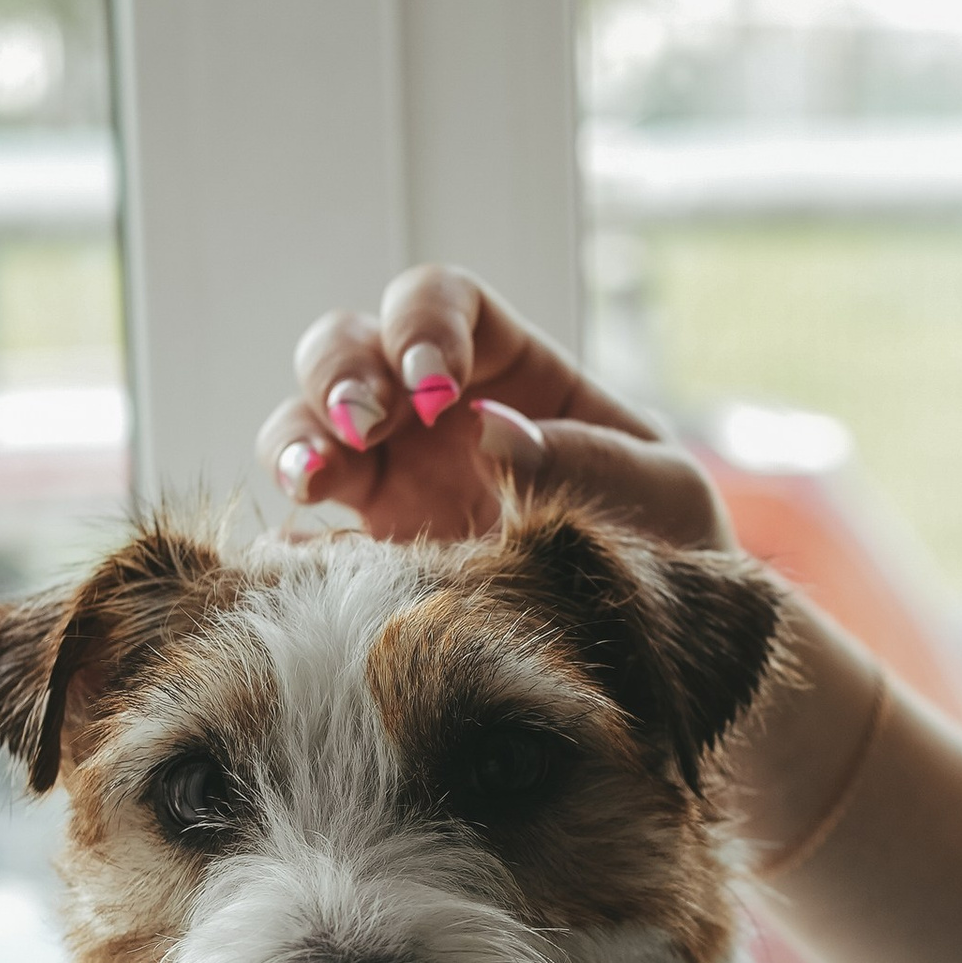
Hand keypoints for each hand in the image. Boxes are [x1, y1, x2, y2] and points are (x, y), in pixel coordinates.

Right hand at [254, 265, 728, 555]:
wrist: (658, 660)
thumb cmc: (675, 552)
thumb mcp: (664, 496)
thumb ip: (591, 458)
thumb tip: (492, 431)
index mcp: (509, 370)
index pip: (441, 302)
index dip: (423, 325)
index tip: (438, 388)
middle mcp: (433, 416)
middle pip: (348, 346)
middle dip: (341, 373)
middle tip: (362, 424)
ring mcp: (392, 485)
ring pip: (303, 426)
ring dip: (296, 440)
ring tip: (311, 484)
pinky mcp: (367, 563)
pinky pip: (298, 541)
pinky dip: (286, 546)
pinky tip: (295, 565)